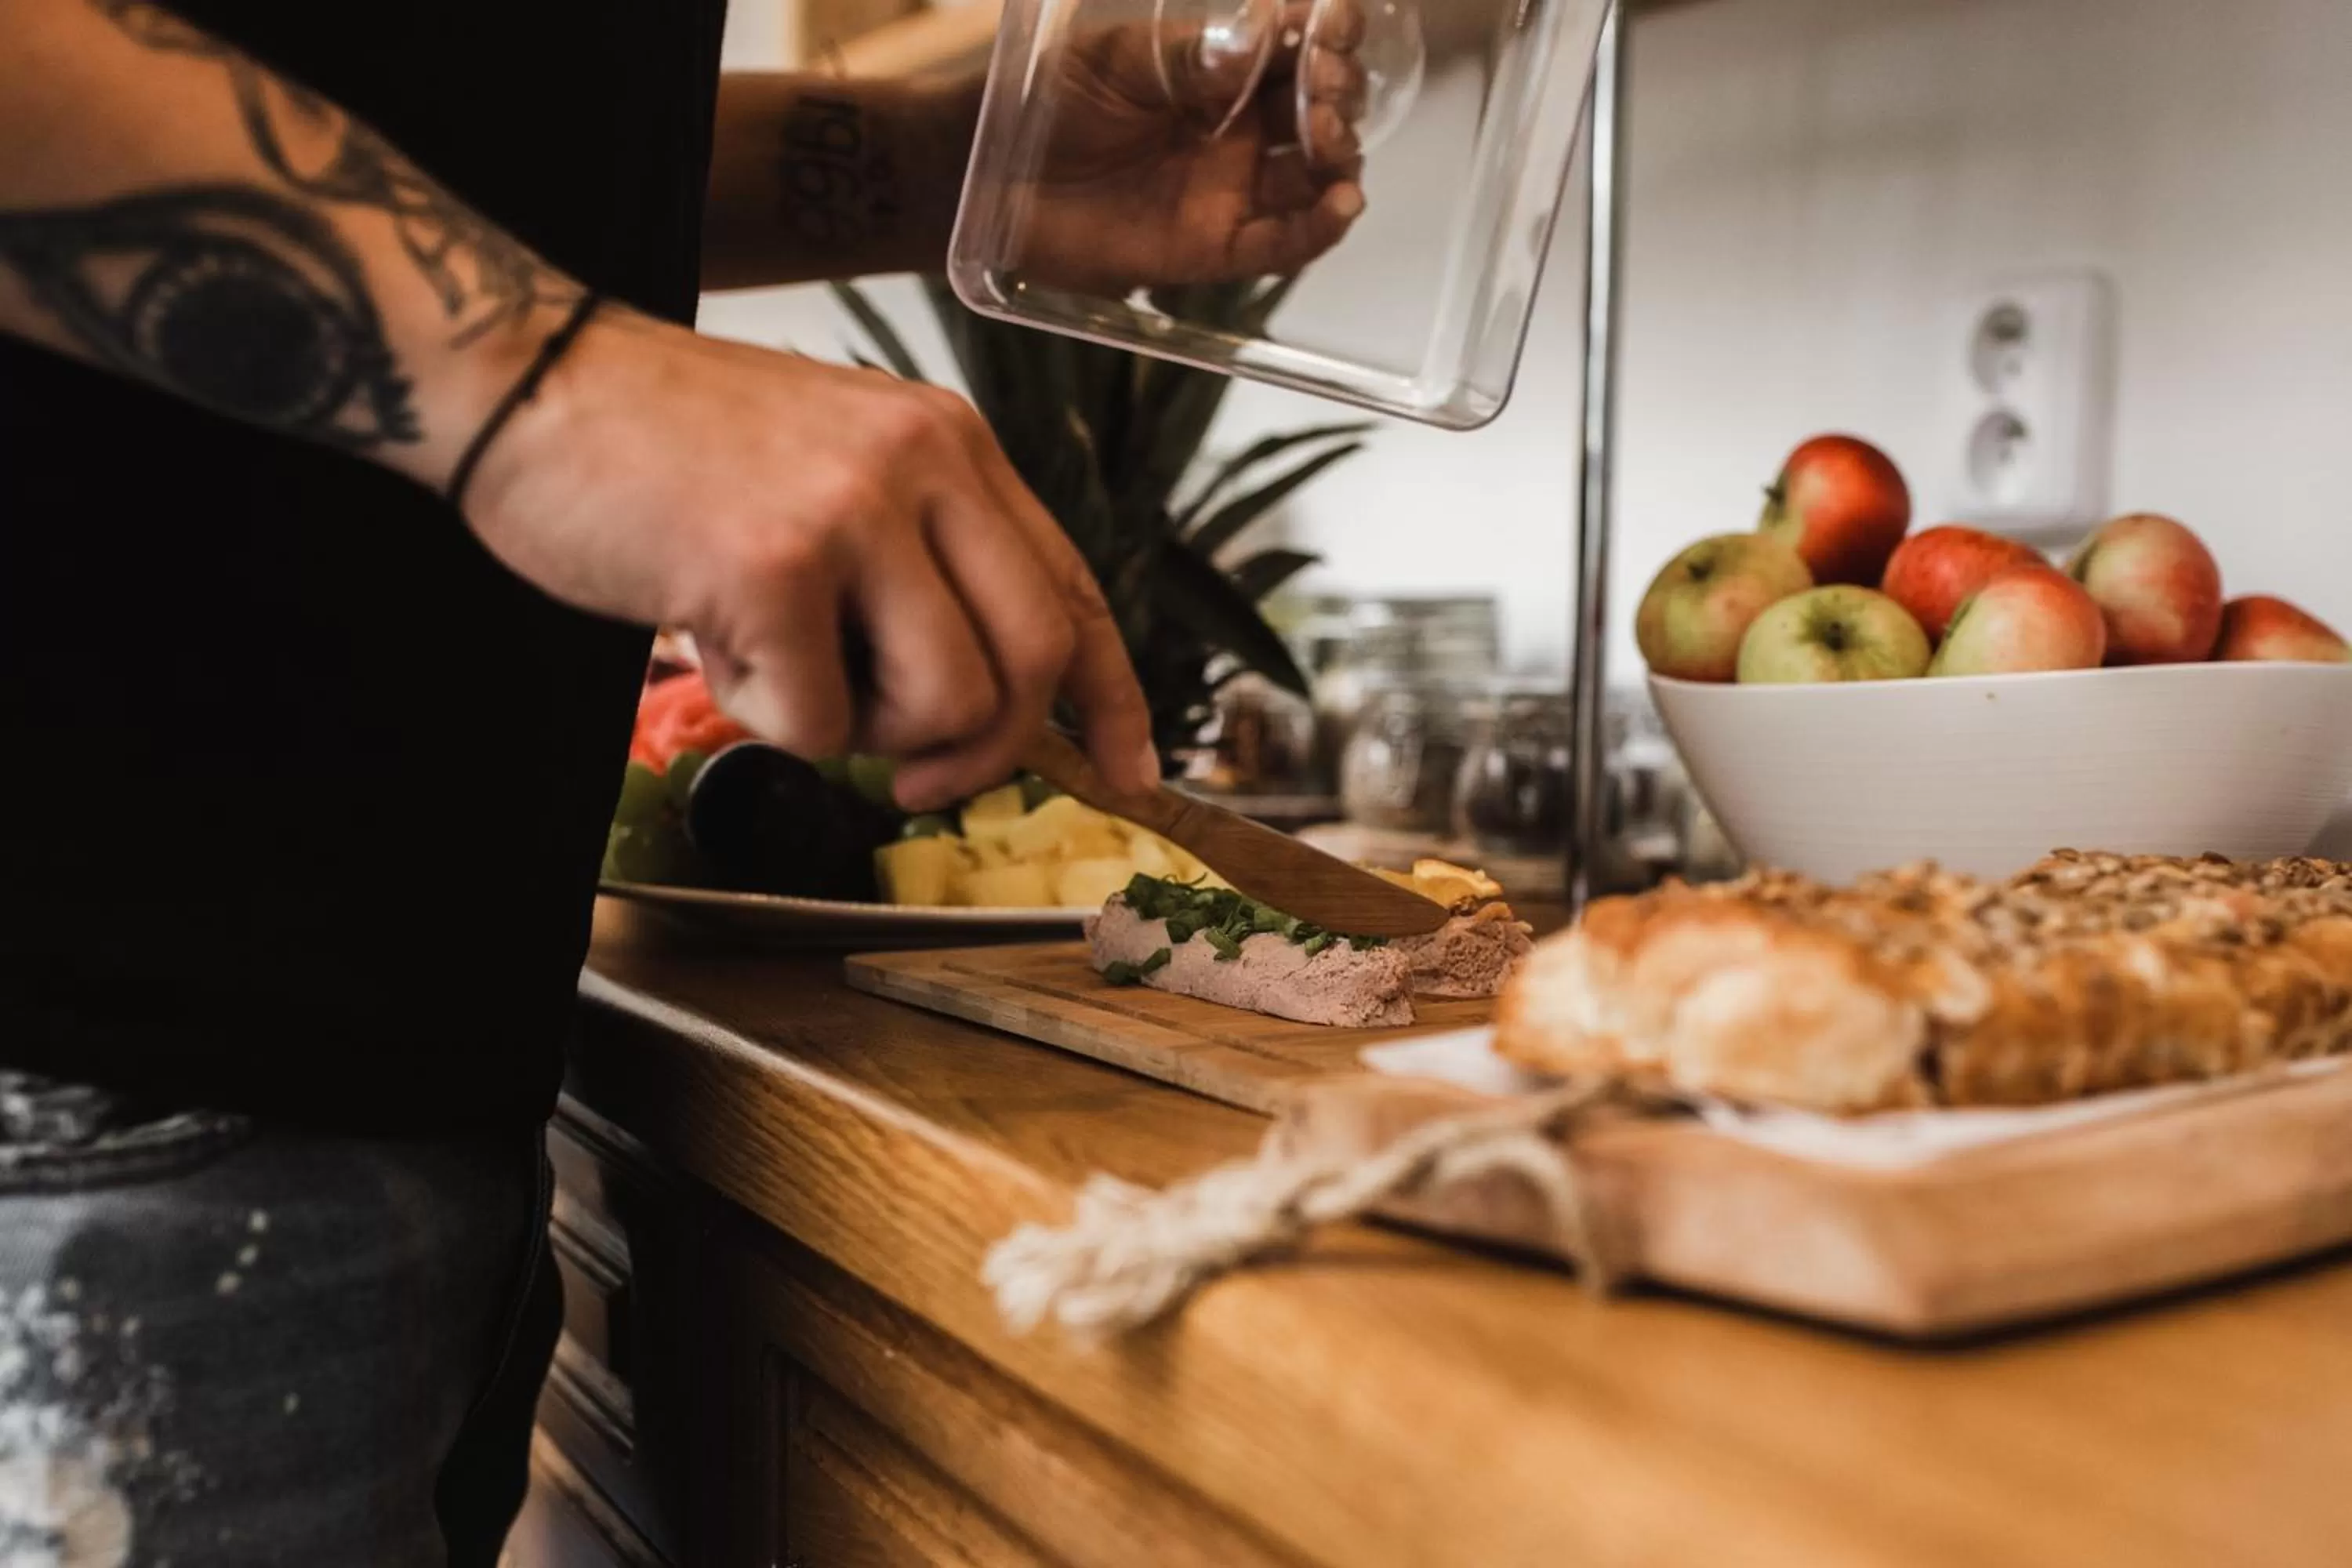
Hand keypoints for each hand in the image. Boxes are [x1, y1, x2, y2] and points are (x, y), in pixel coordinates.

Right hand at [460, 308, 1158, 809]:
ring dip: (867, 734)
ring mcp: (854, 511)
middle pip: (1036, 656)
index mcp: (950, 442)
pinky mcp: (774, 568)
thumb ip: (916, 559)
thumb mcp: (832, 471)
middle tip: (922, 780)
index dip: (1113, 694)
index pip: (1073, 584)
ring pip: (947, 701)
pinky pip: (820, 724)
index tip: (1132, 771)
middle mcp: (924, 463)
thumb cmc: (667, 450)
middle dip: (989, 749)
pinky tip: (708, 644)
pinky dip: (764, 719)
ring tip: (784, 673)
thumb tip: (979, 698)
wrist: (526, 386)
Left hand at [1008, 3, 1371, 293]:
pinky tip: (1343, 205)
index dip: (1326, 38)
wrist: (989, 181)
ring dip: (1339, 158)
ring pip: (1314, 179)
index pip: (1293, 52)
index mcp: (1218, 74)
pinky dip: (1320, 230)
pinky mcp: (1212, 248)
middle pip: (1318, 113)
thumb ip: (1189, 60)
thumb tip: (1262, 38)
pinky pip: (1281, 244)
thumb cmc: (1044, 107)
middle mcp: (1235, 131)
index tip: (1337, 28)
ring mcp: (1228, 191)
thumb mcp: (1114, 64)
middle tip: (1325, 90)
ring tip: (1327, 141)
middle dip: (1337, 96)